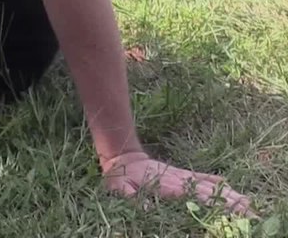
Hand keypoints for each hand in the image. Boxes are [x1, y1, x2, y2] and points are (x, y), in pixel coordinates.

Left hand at [102, 151, 253, 216]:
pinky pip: (203, 177)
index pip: (197, 196)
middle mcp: (180, 180)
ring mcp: (182, 176)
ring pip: (211, 185)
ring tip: (249, 204)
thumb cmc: (120, 177)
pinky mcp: (182, 174)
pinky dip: (217, 181)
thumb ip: (131, 198)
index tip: (232, 212)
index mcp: (168, 186)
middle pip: (211, 192)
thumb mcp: (119, 188)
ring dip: (230, 194)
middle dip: (232, 203)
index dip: (215, 203)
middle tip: (252, 214)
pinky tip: (230, 186)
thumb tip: (145, 209)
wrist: (122, 157)